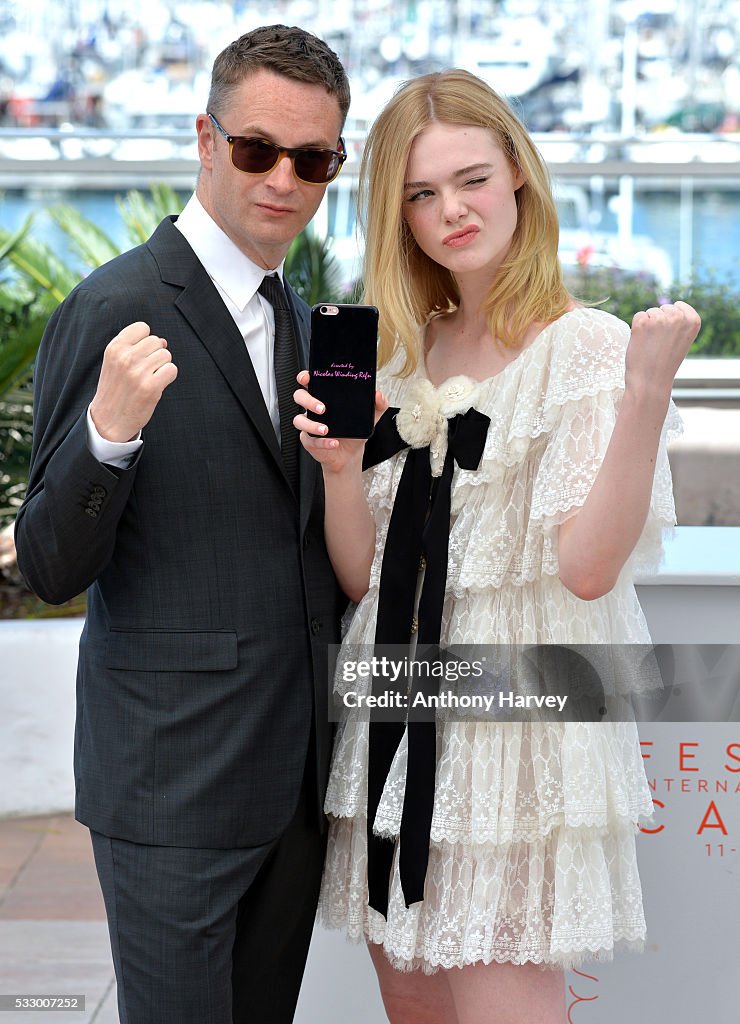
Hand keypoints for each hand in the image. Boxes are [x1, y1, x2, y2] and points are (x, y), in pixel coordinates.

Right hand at [89, 322, 177, 441]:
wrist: (108, 420)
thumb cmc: (115, 389)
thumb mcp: (116, 362)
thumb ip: (136, 348)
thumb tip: (164, 341)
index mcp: (114, 348)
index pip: (142, 328)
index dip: (145, 341)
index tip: (139, 356)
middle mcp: (125, 357)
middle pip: (156, 341)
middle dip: (154, 355)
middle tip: (143, 371)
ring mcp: (138, 372)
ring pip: (166, 355)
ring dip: (162, 367)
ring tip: (148, 379)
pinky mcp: (150, 387)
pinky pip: (172, 369)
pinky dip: (168, 377)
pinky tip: (156, 385)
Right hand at [293, 370, 387, 474]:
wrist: (350, 454)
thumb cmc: (354, 431)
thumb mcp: (370, 416)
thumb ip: (378, 404)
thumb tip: (378, 395)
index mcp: (324, 397)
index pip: (310, 382)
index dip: (305, 378)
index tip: (307, 378)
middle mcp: (313, 410)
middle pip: (300, 397)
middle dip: (308, 400)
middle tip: (323, 408)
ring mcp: (309, 424)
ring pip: (299, 420)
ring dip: (312, 424)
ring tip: (326, 429)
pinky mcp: (309, 441)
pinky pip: (310, 440)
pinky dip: (323, 442)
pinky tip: (334, 443)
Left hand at [625, 301, 700, 402]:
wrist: (651, 382)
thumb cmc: (665, 363)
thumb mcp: (682, 340)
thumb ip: (679, 322)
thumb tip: (669, 308)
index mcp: (693, 320)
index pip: (679, 306)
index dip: (671, 321)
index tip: (671, 338)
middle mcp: (678, 317)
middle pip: (664, 308)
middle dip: (659, 322)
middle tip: (660, 344)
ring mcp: (659, 319)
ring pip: (650, 312)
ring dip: (648, 326)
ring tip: (652, 345)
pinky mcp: (642, 323)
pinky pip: (639, 316)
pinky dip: (637, 328)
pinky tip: (642, 343)